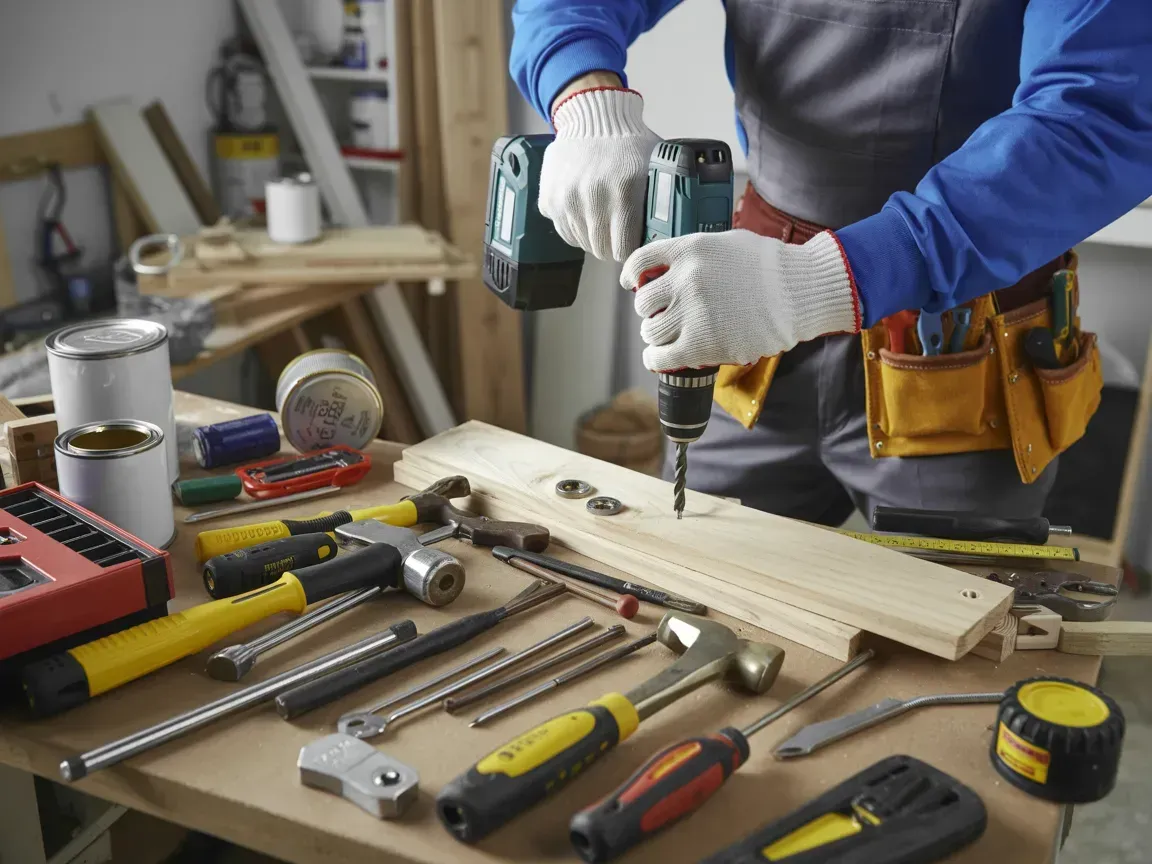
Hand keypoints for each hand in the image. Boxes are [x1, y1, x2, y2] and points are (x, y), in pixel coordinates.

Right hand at [539, 85, 659, 261]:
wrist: (592, 117)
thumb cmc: (628, 144)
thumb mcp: (654, 166)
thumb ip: (661, 201)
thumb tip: (669, 236)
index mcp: (624, 190)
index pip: (624, 247)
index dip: (631, 251)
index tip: (635, 246)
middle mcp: (592, 196)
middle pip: (602, 249)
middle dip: (612, 247)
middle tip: (619, 236)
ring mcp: (566, 199)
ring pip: (582, 242)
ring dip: (594, 237)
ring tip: (603, 218)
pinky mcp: (549, 201)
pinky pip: (565, 232)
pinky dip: (576, 228)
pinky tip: (586, 211)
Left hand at [621, 230, 860, 370]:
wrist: (799, 293)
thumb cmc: (771, 268)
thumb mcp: (728, 243)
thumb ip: (696, 254)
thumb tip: (670, 268)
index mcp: (690, 250)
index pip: (640, 262)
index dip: (632, 277)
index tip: (632, 285)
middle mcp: (686, 278)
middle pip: (643, 302)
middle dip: (651, 311)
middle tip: (664, 316)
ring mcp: (692, 311)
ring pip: (650, 330)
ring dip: (656, 336)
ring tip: (669, 337)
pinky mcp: (701, 343)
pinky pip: (660, 356)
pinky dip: (655, 359)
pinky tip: (660, 357)